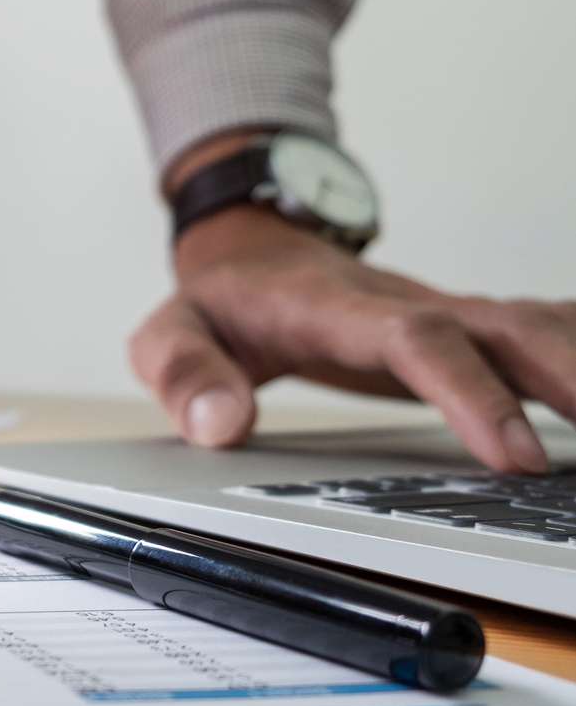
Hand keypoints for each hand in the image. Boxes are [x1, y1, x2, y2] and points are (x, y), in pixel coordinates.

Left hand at [131, 206, 575, 471]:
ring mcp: (450, 311)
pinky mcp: (472, 325)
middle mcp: (410, 304)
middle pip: (510, 330)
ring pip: (543, 328)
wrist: (251, 246)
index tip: (516, 458)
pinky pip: (551, 333)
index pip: (420, 342)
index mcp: (341, 311)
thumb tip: (220, 427)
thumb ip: (185, 376)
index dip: (473, 393)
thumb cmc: (219, 301)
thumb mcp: (169, 334)